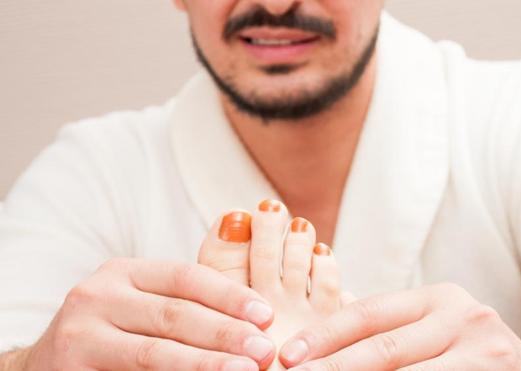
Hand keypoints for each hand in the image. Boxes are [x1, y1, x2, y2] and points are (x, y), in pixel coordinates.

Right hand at [22, 258, 276, 369]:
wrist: (44, 364)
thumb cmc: (110, 332)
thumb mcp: (139, 304)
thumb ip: (183, 303)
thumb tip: (257, 317)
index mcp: (124, 272)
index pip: (186, 276)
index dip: (229, 295)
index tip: (266, 314)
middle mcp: (99, 295)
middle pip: (175, 314)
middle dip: (225, 333)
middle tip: (264, 350)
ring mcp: (82, 333)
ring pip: (155, 352)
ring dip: (205, 363)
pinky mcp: (72, 368)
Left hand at [279, 283, 520, 369]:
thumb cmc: (466, 354)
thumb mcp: (432, 329)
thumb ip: (388, 329)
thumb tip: (318, 340)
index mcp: (438, 298)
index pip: (369, 312)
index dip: (325, 334)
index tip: (288, 356)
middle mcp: (463, 317)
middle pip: (383, 348)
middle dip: (333, 367)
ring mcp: (483, 352)